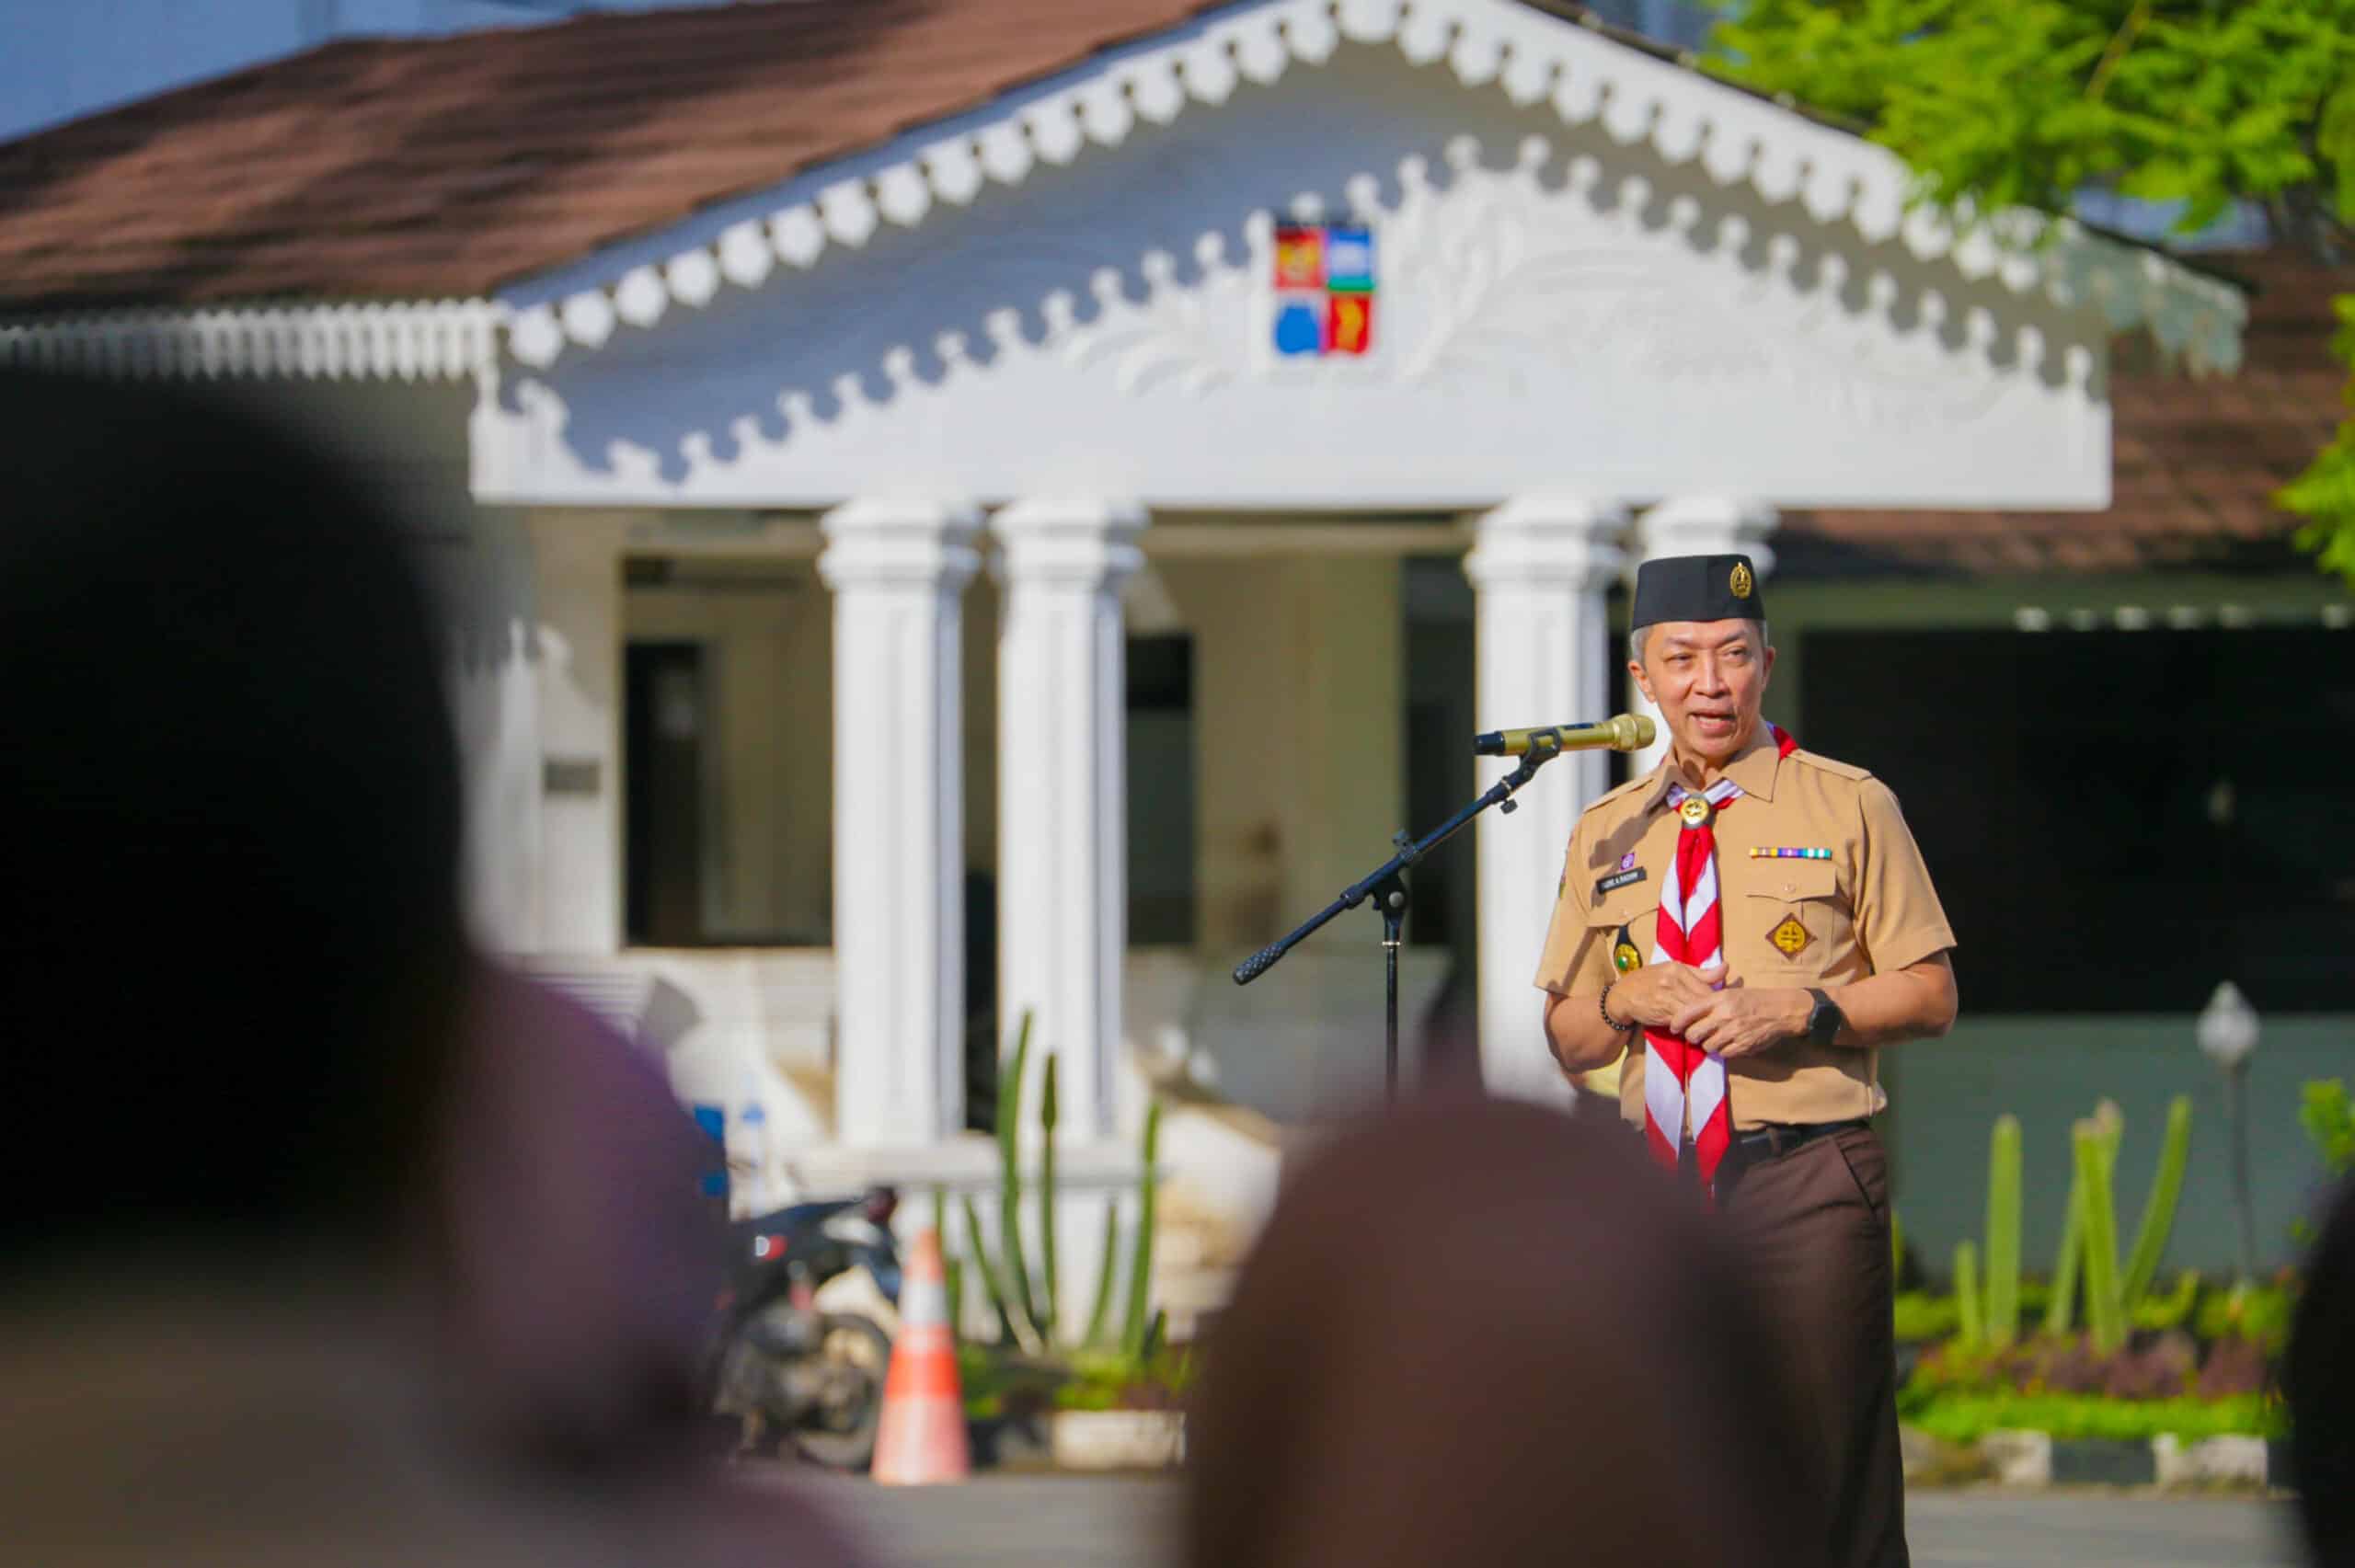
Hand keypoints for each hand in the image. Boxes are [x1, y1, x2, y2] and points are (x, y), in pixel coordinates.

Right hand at [1606, 962, 1721, 1030]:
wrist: (1622, 996)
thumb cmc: (1648, 981)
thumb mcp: (1672, 970)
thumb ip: (1700, 973)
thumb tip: (1726, 968)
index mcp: (1678, 969)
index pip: (1707, 985)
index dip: (1717, 999)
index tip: (1722, 1006)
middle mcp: (1673, 981)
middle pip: (1703, 999)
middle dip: (1712, 1011)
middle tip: (1720, 1019)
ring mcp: (1667, 998)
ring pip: (1695, 1012)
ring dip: (1703, 1020)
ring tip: (1709, 1026)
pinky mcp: (1663, 1013)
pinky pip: (1684, 1021)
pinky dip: (1691, 1026)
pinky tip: (1694, 1028)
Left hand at [1670, 973, 1810, 1059]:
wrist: (1781, 1010)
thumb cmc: (1753, 999)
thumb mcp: (1730, 992)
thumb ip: (1709, 1001)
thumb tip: (1687, 1013)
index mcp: (1719, 999)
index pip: (1688, 1012)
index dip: (1677, 1022)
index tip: (1674, 1026)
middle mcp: (1724, 1015)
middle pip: (1693, 1034)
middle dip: (1691, 1036)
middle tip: (1694, 1035)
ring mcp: (1733, 1032)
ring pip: (1707, 1046)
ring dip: (1707, 1045)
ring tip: (1712, 1039)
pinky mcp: (1743, 1045)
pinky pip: (1723, 1054)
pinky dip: (1722, 1051)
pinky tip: (1726, 1044)